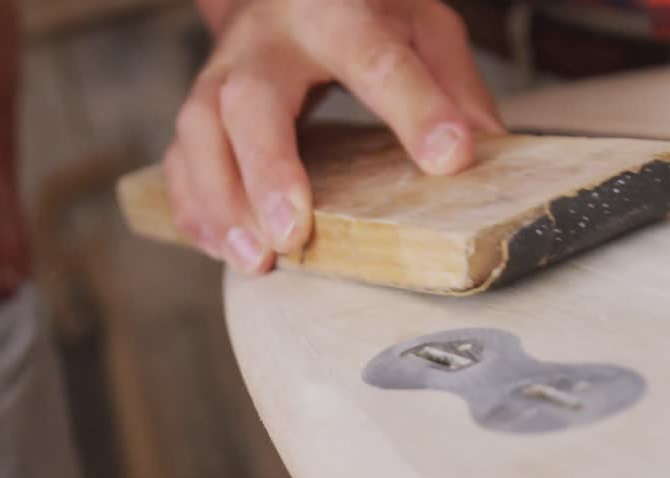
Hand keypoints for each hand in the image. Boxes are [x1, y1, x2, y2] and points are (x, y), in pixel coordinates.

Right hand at [167, 0, 504, 273]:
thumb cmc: (363, 12)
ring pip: (200, 131)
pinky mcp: (200, 106)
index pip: (377, 58)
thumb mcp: (421, 24)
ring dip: (222, 202)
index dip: (415, 109)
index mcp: (335, 9)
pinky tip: (221, 248)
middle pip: (252, 100)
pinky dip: (195, 208)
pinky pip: (180, 159)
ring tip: (256, 260)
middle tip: (293, 234)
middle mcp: (267, 37)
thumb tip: (488, 155)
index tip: (449, 159)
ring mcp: (222, 70)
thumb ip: (453, 84)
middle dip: (269, 170)